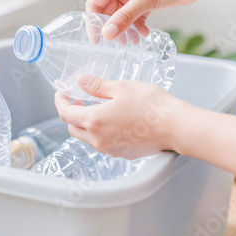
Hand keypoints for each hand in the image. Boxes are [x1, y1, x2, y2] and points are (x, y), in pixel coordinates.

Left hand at [55, 73, 193, 158]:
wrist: (175, 126)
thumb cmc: (151, 105)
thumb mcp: (121, 87)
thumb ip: (97, 85)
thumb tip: (81, 81)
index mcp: (95, 121)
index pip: (66, 114)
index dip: (60, 102)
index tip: (62, 93)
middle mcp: (99, 139)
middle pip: (73, 128)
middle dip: (71, 114)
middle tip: (77, 99)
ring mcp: (110, 149)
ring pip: (87, 138)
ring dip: (85, 124)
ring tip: (95, 108)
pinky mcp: (122, 154)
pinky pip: (102, 144)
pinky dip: (99, 132)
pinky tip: (111, 120)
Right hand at [87, 0, 206, 38]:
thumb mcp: (144, 0)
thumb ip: (124, 18)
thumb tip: (107, 33)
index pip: (95, 3)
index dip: (94, 21)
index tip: (98, 39)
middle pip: (108, 12)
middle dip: (113, 28)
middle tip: (119, 42)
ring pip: (121, 17)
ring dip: (126, 30)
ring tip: (132, 41)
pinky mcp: (145, 2)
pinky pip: (134, 18)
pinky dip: (137, 27)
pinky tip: (144, 34)